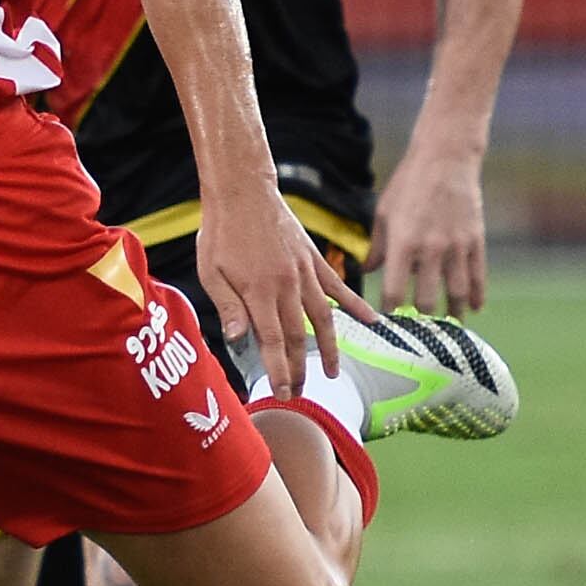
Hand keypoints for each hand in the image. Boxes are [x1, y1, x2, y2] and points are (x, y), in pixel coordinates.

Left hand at [196, 188, 374, 393]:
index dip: (279, 370)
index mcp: (258, 292)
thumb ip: (228, 306)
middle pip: (297, 337)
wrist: (243, 191)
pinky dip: (356, 305)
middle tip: (300, 394)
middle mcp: (286, 286)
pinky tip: (374, 320)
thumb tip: (236, 340)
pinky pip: (338, 287)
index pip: (272, 341)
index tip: (284, 393)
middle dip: (299, 369)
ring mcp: (304, 273)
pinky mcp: (314, 259)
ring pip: (322, 318)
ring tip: (332, 373)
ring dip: (327, 349)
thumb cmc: (220, 232)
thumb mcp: (211, 271)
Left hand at [371, 147, 489, 315]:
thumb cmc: (408, 184)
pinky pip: (479, 275)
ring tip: (448, 327)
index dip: (390, 311)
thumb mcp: (384, 213)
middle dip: (421, 318)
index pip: (395, 291)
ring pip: (457, 293)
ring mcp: (457, 246)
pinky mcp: (476, 240)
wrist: (445, 158)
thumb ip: (377, 247)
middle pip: (427, 300)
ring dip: (452, 314)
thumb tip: (367, 272)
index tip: (388, 323)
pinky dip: (478, 295)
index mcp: (403, 243)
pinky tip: (475, 308)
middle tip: (418, 330)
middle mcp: (431, 249)